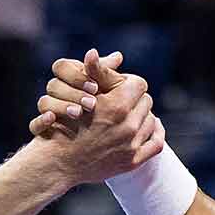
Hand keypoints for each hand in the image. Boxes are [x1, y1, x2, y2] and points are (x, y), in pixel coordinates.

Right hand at [27, 50, 165, 185]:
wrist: (58, 162)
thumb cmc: (64, 125)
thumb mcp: (78, 95)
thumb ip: (93, 74)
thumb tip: (93, 52)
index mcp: (117, 106)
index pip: (138, 83)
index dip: (128, 82)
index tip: (119, 87)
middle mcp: (128, 126)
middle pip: (146, 100)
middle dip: (134, 99)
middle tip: (123, 101)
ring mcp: (131, 145)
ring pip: (152, 120)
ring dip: (142, 116)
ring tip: (129, 116)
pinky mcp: (132, 161)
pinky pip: (157, 143)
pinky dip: (156, 132)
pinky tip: (150, 127)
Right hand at [29, 48, 124, 139]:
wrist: (84, 145)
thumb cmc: (100, 112)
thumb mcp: (106, 91)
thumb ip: (107, 75)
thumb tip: (118, 56)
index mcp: (67, 80)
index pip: (62, 67)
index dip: (77, 76)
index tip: (95, 87)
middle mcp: (55, 94)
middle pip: (53, 85)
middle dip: (74, 93)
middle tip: (92, 103)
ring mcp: (47, 113)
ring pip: (44, 102)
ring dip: (62, 106)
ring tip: (79, 113)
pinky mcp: (42, 133)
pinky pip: (34, 125)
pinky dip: (41, 121)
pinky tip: (51, 119)